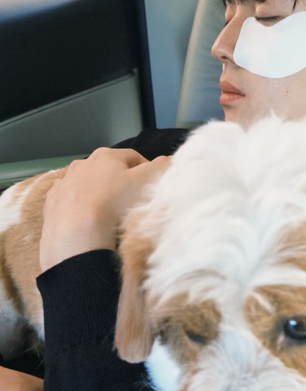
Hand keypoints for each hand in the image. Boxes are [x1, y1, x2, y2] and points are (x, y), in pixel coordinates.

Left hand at [40, 148, 170, 272]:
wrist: (77, 235)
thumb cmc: (116, 203)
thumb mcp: (147, 182)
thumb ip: (161, 167)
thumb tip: (170, 159)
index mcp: (106, 155)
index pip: (135, 157)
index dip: (147, 171)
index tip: (153, 188)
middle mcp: (82, 163)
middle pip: (110, 170)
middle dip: (122, 181)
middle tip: (133, 202)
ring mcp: (64, 184)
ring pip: (89, 184)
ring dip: (100, 192)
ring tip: (110, 213)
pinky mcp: (51, 204)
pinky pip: (70, 200)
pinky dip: (80, 205)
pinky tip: (87, 218)